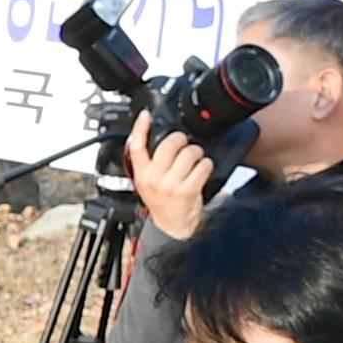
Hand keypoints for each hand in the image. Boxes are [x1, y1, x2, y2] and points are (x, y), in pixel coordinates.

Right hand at [126, 114, 213, 240]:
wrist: (172, 227)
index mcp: (141, 174)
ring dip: (197, 153)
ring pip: (189, 154)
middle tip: (184, 144)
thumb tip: (149, 136)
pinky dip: (206, 165)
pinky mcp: (187, 190)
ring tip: (195, 160)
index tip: (145, 115)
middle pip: (168, 144)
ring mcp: (170, 185)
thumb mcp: (146, 182)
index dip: (140, 128)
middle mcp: (154, 179)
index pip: (136, 147)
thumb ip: (147, 162)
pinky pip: (202, 166)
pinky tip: (202, 170)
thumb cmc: (161, 203)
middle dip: (180, 140)